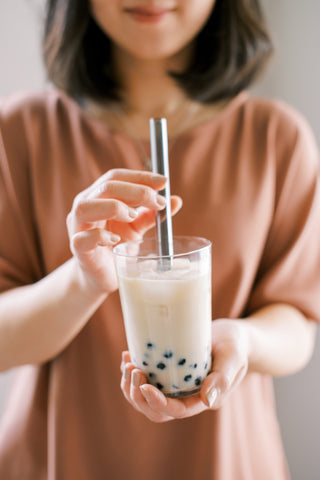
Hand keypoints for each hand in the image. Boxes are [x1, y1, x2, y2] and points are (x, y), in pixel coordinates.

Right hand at [67, 168, 181, 294]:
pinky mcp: (78, 249)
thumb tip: (176, 200)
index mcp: (98, 196)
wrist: (102, 276)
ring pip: (85, 207)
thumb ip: (152, 214)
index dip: (140, 177)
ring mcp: (77, 227)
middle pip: (106, 187)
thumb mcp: (137, 228)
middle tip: (159, 203)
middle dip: (136, 191)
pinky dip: (101, 237)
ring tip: (133, 216)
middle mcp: (85, 206)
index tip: (164, 182)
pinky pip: (83, 238)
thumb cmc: (116, 247)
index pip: (116, 177)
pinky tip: (116, 240)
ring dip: (114, 207)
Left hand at [120, 319, 249, 421]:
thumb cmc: (235, 344)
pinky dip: (132, 374)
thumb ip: (224, 377)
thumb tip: (208, 401)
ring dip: (131, 386)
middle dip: (139, 395)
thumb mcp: (233, 356)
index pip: (176, 411)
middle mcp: (186, 398)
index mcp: (203, 400)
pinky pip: (145, 382)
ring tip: (127, 363)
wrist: (231, 336)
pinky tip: (128, 356)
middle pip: (155, 411)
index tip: (144, 385)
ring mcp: (175, 388)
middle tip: (132, 369)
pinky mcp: (167, 375)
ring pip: (146, 400)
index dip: (157, 402)